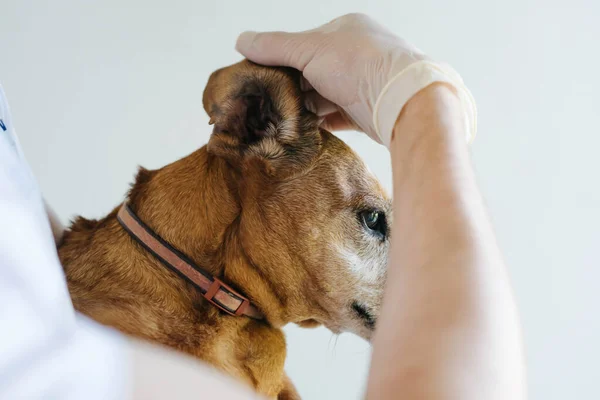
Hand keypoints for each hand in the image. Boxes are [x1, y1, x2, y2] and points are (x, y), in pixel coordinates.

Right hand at [236, 13, 475, 146]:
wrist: (402, 100)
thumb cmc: (360, 64)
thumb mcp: (310, 49)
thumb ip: (274, 46)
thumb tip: (241, 40)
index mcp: (346, 30)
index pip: (304, 44)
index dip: (280, 60)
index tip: (259, 77)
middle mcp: (357, 55)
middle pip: (313, 72)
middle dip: (292, 88)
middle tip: (266, 103)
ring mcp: (364, 84)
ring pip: (325, 96)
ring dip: (304, 107)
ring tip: (280, 120)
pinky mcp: (368, 112)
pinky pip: (338, 117)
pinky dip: (321, 122)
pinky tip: (303, 130)